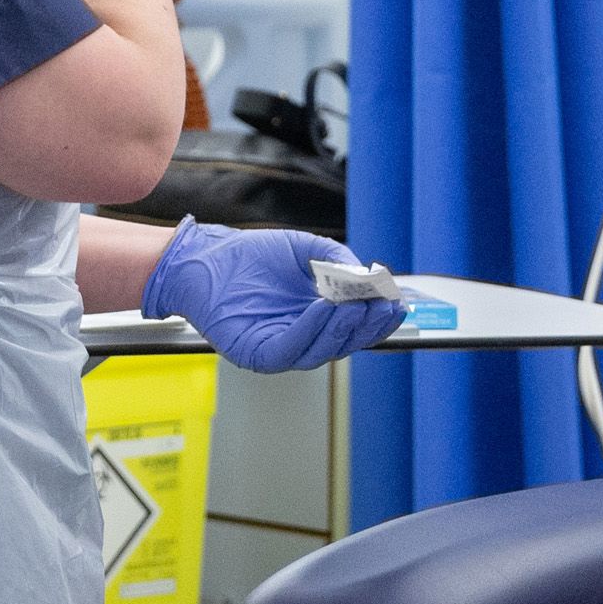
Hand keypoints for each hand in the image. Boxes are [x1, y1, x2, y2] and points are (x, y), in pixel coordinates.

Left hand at [140, 219, 408, 372]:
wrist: (205, 257)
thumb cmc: (253, 255)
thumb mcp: (305, 250)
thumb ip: (337, 261)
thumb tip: (367, 277)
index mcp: (316, 319)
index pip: (354, 328)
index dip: (378, 320)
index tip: (397, 303)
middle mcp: (301, 339)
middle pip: (344, 343)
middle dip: (366, 325)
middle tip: (382, 305)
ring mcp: (280, 349)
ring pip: (321, 350)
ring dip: (342, 328)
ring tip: (357, 305)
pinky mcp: (256, 353)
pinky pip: (289, 348)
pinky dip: (310, 330)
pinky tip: (325, 308)